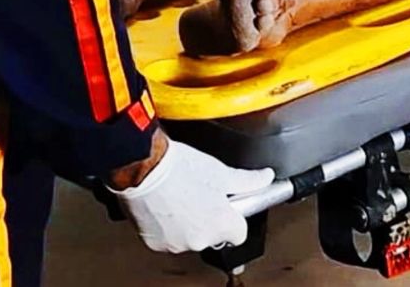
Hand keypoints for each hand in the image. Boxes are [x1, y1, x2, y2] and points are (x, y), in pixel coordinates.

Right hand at [111, 131, 274, 252]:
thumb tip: (266, 177)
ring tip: (182, 197)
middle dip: (210, 219)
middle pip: (213, 235)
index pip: (239, 233)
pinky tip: (166, 205)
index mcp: (220, 224)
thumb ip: (247, 180)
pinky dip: (167, 226)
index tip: (228, 205)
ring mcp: (176, 243)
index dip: (235, 217)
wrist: (143, 167)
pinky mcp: (154, 243)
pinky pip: (167, 238)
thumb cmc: (180, 168)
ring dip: (188, 223)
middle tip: (202, 195)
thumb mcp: (220, 171)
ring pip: (189, 237)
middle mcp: (200, 239)